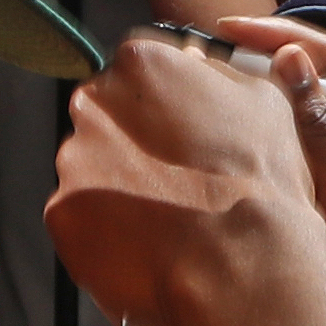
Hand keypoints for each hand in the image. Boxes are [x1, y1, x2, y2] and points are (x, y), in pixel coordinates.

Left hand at [46, 27, 325, 325]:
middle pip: (105, 117)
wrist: (241, 262)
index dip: (160, 105)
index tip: (178, 132)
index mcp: (141, 63)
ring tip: (165, 217)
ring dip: (118, 187)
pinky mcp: (61, 214)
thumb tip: (195, 66)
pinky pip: (80, 218)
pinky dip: (105, 230)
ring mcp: (72, 160)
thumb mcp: (264, 101)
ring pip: (90, 168)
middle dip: (132, 143)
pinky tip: (147, 243)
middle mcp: (95, 104)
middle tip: (173, 178)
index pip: (136, 70)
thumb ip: (215, 74)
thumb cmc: (259, 182)